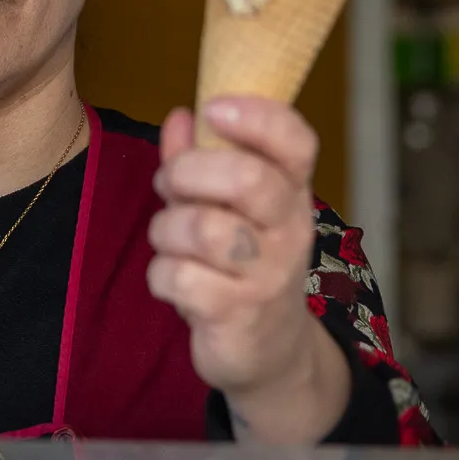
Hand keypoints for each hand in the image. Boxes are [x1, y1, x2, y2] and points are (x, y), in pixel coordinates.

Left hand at [148, 97, 350, 442]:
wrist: (268, 351)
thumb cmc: (242, 264)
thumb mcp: (229, 208)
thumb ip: (202, 159)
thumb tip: (180, 116)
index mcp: (291, 192)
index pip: (296, 142)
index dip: (257, 117)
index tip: (213, 108)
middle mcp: (290, 230)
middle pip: (246, 179)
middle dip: (187, 172)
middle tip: (170, 184)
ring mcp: (268, 275)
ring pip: (202, 228)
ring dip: (166, 229)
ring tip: (171, 241)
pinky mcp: (238, 314)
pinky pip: (179, 277)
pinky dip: (162, 276)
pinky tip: (176, 283)